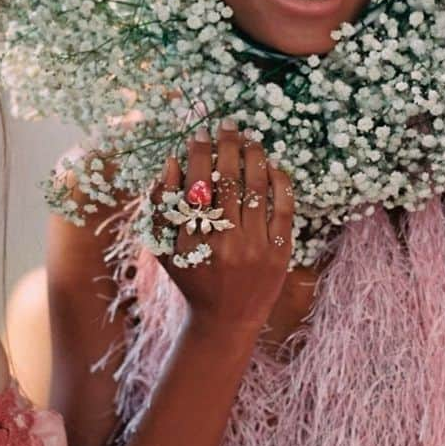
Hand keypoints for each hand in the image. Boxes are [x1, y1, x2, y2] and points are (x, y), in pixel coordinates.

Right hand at [153, 121, 292, 334]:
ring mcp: (256, 247)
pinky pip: (283, 208)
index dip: (198, 154)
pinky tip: (272, 166)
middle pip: (228, 180)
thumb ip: (160, 207)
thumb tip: (172, 163)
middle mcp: (225, 242)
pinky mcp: (280, 252)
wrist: (226, 320)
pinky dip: (279, 182)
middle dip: (228, 145)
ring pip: (257, 188)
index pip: (196, 184)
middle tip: (227, 124)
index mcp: (193, 240)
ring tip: (249, 139)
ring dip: (254, 156)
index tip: (199, 134)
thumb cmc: (191, 279)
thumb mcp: (164, 249)